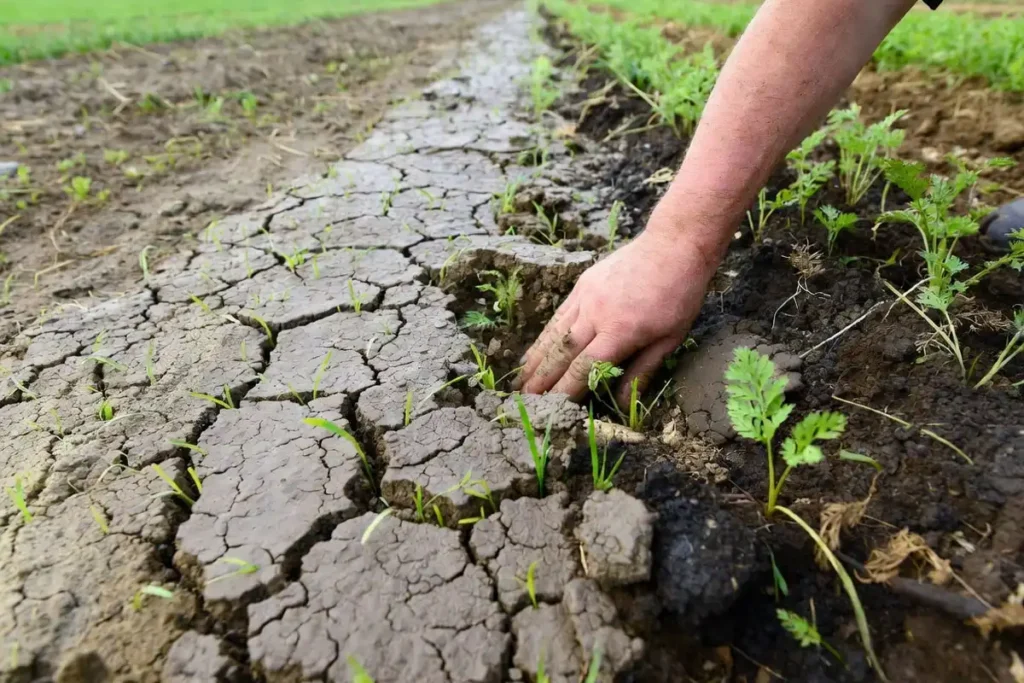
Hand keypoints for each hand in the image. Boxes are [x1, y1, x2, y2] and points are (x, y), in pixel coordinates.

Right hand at [519, 226, 717, 404]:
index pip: (584, 368)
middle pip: (562, 352)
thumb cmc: (679, 295)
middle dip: (542, 378)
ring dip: (536, 358)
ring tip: (521, 378)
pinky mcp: (583, 285)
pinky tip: (537, 347)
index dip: (566, 390)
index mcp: (620, 332)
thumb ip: (642, 370)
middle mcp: (596, 315)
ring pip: (554, 333)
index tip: (552, 408)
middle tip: (525, 399)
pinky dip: (545, 334)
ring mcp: (586, 297)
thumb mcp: (670, 338)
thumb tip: (622, 403)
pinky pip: (559, 315)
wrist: (673, 245)